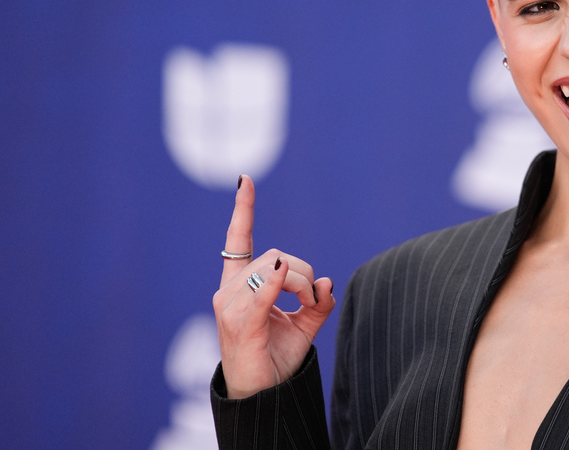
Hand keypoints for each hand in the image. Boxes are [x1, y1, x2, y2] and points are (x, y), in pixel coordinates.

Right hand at [212, 175, 336, 398]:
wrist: (262, 397)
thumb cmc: (275, 357)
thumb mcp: (304, 325)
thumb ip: (317, 301)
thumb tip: (329, 281)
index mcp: (241, 285)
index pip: (239, 241)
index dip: (243, 210)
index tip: (245, 180)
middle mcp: (230, 291)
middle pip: (275, 255)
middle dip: (303, 272)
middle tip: (312, 299)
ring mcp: (230, 307)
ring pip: (276, 269)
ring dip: (302, 284)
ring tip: (307, 307)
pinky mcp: (239, 325)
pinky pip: (260, 295)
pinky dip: (276, 284)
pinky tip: (287, 279)